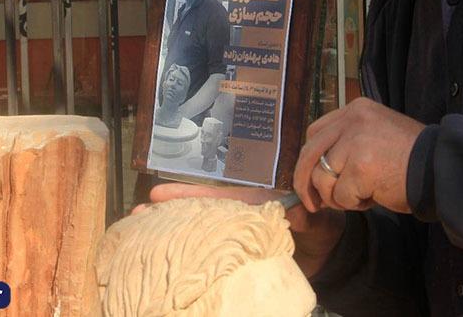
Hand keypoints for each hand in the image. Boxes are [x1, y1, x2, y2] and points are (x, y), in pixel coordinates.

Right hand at [140, 183, 345, 277]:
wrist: (328, 256)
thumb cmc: (318, 227)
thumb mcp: (311, 216)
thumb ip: (300, 213)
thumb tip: (292, 209)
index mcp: (248, 203)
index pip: (212, 197)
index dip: (184, 195)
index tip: (156, 195)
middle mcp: (234, 218)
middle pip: (194, 214)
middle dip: (165, 214)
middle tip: (134, 215)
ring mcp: (233, 239)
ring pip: (196, 234)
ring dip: (169, 235)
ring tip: (136, 236)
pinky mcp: (236, 260)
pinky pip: (208, 259)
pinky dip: (187, 261)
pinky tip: (164, 267)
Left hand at [294, 97, 423, 213]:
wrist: (442, 169)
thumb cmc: (411, 160)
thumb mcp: (376, 137)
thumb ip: (347, 144)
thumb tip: (313, 172)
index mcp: (357, 110)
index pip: (316, 132)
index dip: (309, 159)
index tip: (310, 178)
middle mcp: (353, 120)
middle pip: (310, 153)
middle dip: (305, 182)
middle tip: (312, 203)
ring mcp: (356, 142)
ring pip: (322, 177)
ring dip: (338, 196)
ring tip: (362, 195)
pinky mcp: (360, 167)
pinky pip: (341, 195)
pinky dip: (355, 203)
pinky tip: (375, 197)